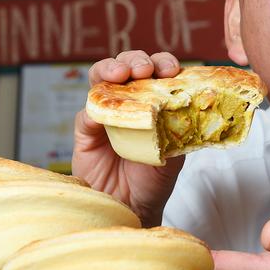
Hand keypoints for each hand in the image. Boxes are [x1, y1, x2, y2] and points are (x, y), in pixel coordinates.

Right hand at [72, 50, 182, 226]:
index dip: (164, 65)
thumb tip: (184, 108)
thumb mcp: (175, 154)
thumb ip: (177, 130)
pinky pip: (85, 114)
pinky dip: (93, 109)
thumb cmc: (155, 179)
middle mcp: (130, 100)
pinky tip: (101, 116)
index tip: (171, 70)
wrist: (132, 208)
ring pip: (101, 77)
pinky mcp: (86, 131)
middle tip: (144, 70)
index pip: (159, 72)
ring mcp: (107, 112)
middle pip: (129, 66)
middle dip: (137, 60)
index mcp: (156, 100)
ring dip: (110, 69)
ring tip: (120, 74)